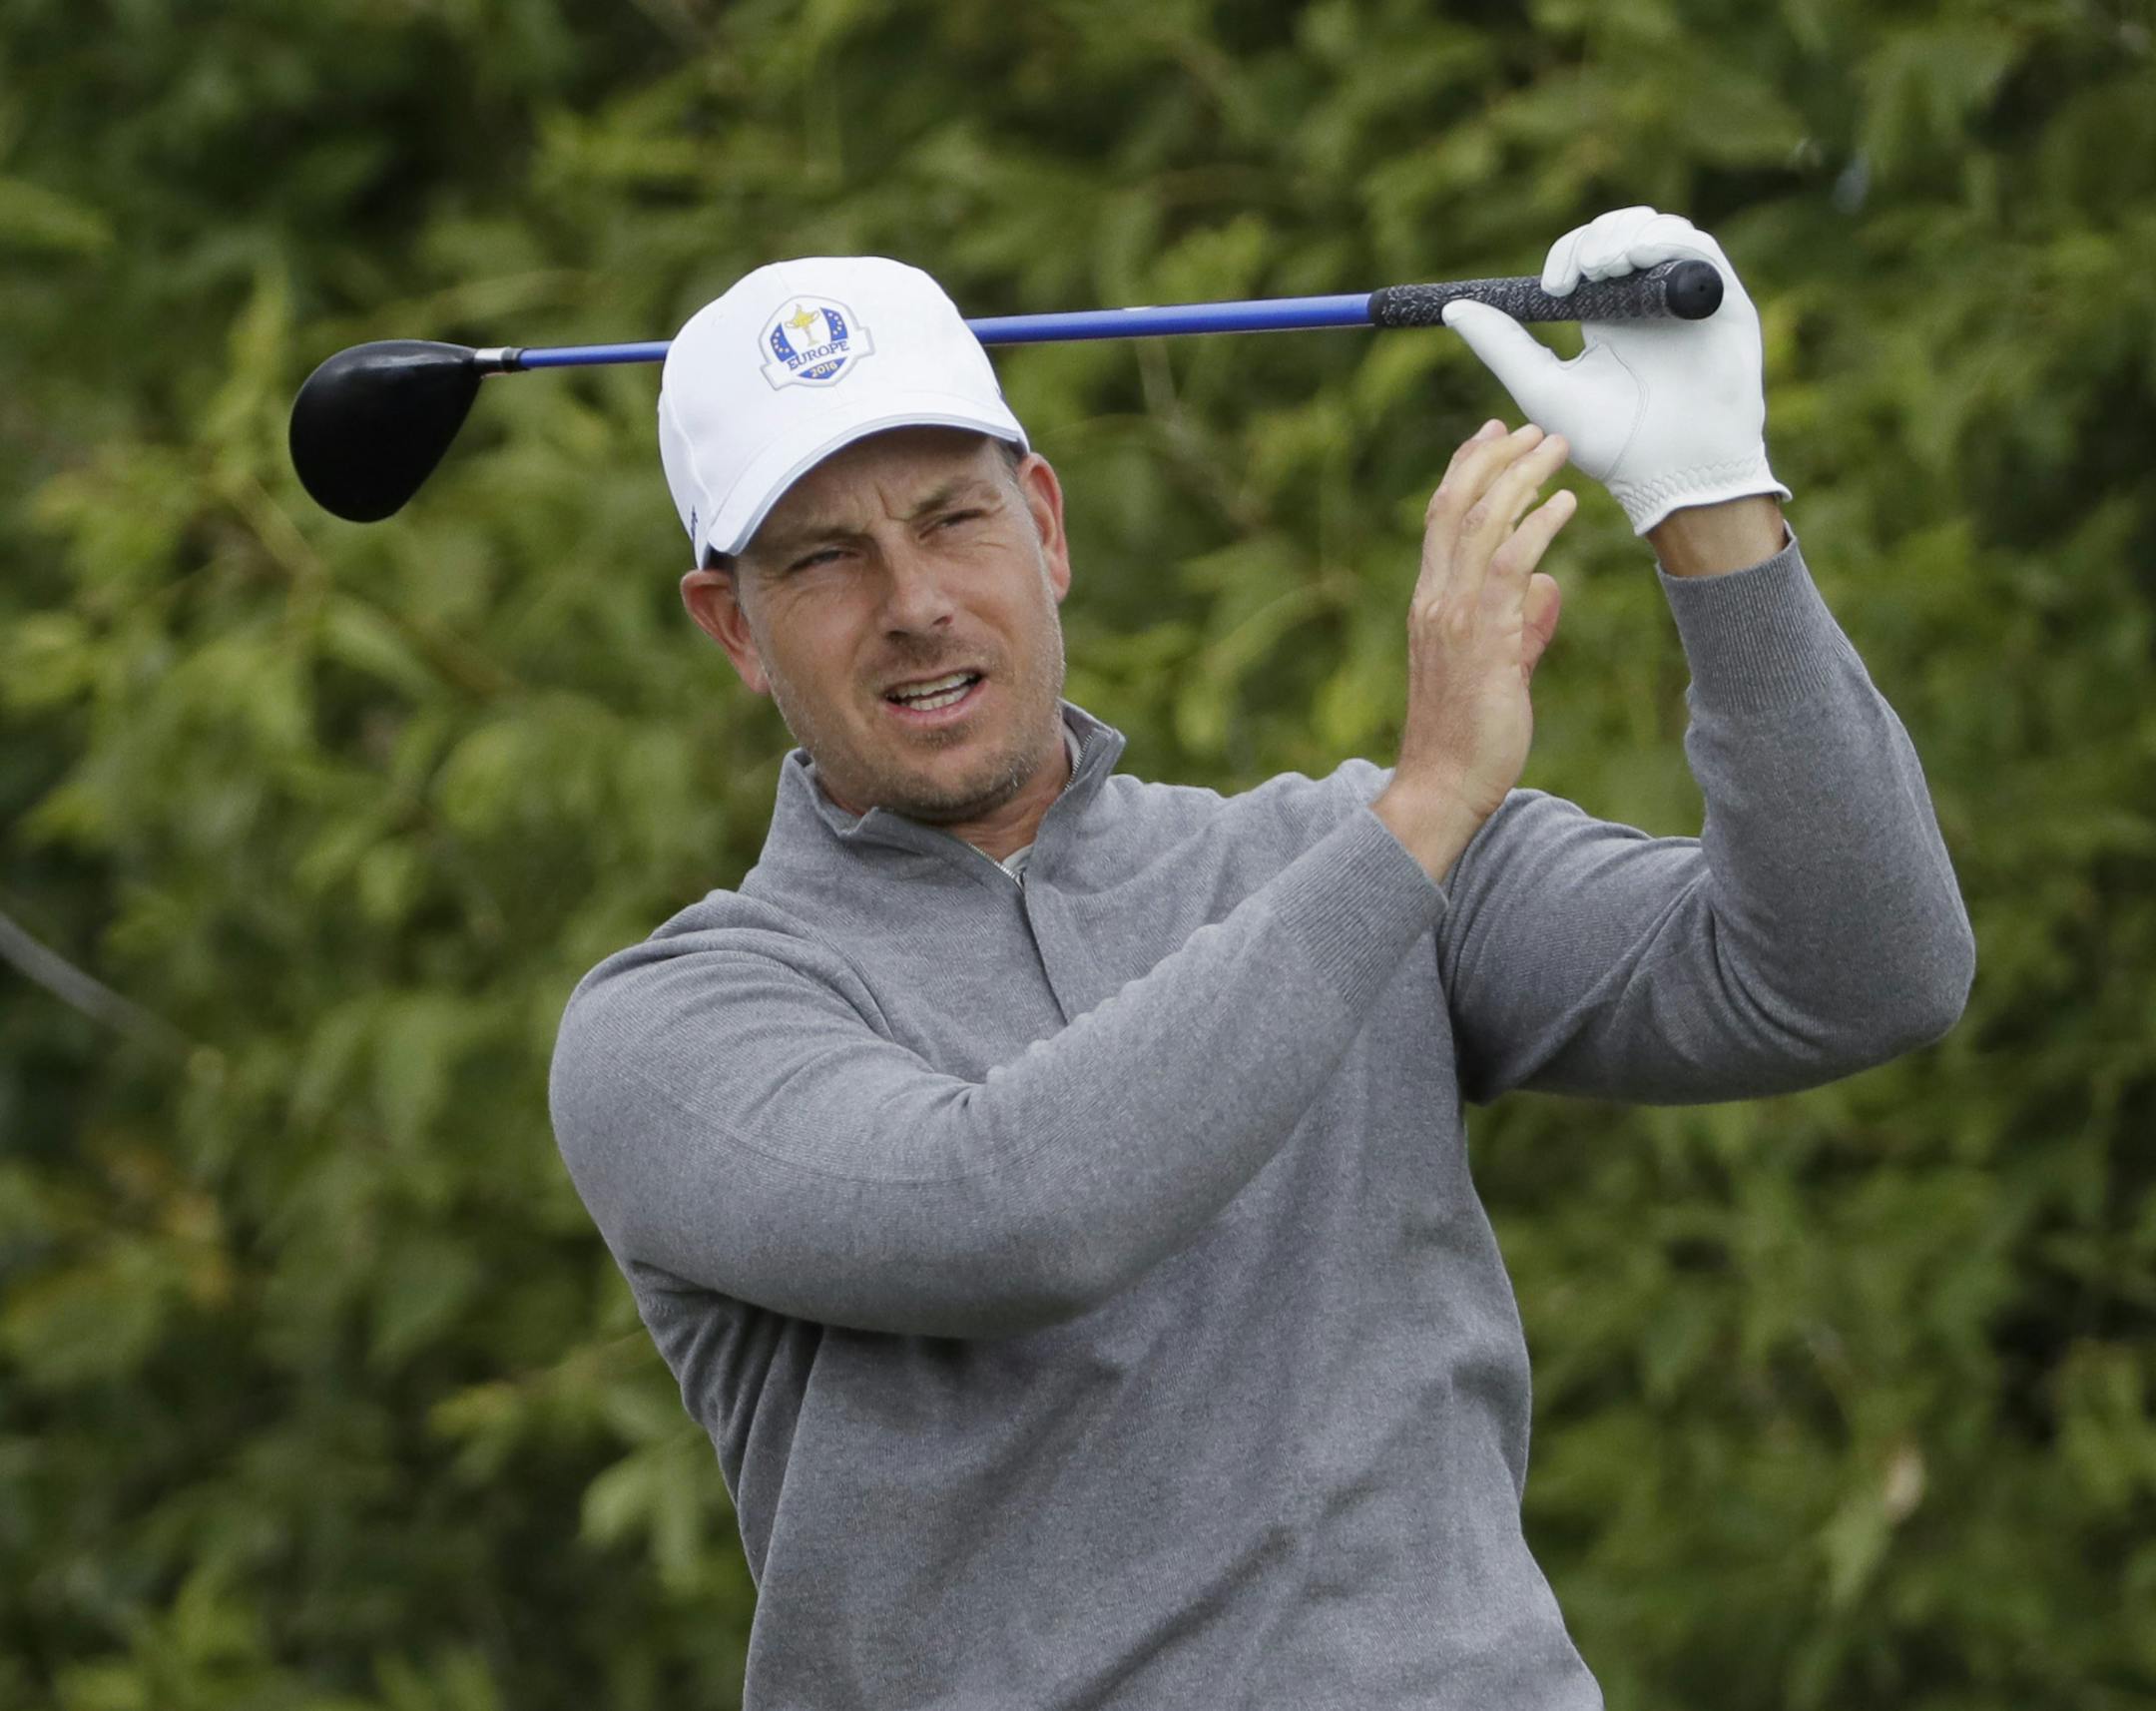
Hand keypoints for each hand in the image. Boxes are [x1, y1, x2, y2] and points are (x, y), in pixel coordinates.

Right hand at [1373, 420, 1572, 881]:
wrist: (1442, 784)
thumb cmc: (1468, 735)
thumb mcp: (1496, 668)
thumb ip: (1518, 624)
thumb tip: (1547, 590)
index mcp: (1430, 602)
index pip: (1441, 519)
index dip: (1465, 469)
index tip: (1493, 434)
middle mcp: (1434, 599)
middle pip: (1455, 505)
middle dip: (1492, 456)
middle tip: (1530, 427)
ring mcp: (1455, 616)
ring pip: (1481, 523)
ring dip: (1520, 477)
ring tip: (1554, 447)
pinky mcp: (1484, 636)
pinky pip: (1510, 564)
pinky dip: (1537, 524)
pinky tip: (1564, 502)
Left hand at [1440, 207, 1791, 534]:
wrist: (1672, 472)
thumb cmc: (1611, 442)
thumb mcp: (1543, 388)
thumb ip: (1502, 346)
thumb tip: (1451, 309)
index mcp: (1605, 315)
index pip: (1585, 255)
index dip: (1567, 253)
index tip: (1549, 287)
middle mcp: (1647, 299)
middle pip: (1620, 232)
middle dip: (1593, 239)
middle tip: (1578, 272)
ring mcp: (1685, 297)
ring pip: (1658, 231)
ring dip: (1626, 235)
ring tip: (1606, 267)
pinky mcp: (1722, 300)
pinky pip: (1699, 250)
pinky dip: (1668, 242)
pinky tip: (1641, 259)